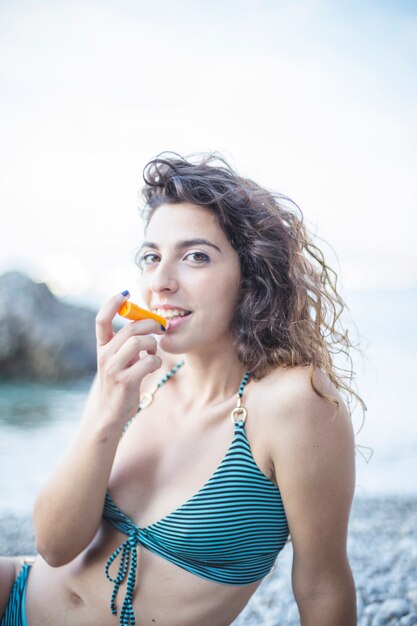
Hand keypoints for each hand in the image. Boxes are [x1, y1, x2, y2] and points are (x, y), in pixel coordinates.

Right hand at [94, 292, 163, 427]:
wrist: (110, 413)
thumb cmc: (120, 381)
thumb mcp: (119, 359)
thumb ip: (127, 342)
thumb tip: (148, 321)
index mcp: (102, 346)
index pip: (101, 319)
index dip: (112, 303)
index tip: (125, 293)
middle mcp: (104, 355)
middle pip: (130, 328)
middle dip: (151, 324)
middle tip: (161, 327)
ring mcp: (113, 368)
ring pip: (139, 342)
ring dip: (153, 344)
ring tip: (154, 351)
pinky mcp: (125, 381)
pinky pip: (148, 361)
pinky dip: (156, 361)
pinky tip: (153, 366)